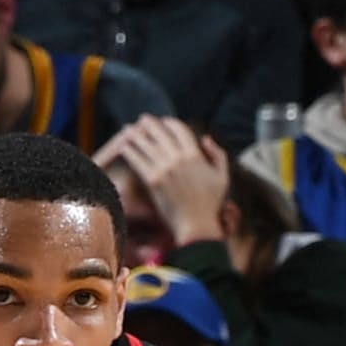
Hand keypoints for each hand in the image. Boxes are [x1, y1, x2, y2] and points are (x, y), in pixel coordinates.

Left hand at [94, 115, 229, 246]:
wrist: (196, 225)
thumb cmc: (211, 204)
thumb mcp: (222, 176)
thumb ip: (217, 155)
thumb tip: (205, 139)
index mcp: (195, 154)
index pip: (179, 130)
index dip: (170, 123)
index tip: (163, 121)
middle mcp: (179, 158)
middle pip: (160, 133)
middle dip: (150, 124)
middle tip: (142, 119)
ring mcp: (165, 169)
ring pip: (147, 145)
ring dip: (136, 134)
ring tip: (128, 130)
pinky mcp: (153, 181)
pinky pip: (139, 161)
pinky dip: (130, 152)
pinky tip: (123, 147)